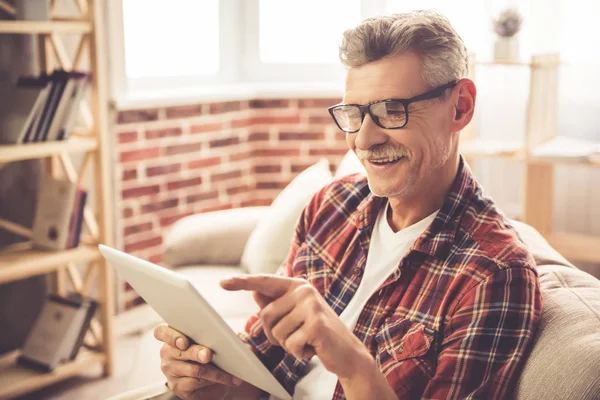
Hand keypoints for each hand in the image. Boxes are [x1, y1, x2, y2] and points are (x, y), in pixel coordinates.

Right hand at [153, 324, 242, 399]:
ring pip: (193, 370)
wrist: (213, 375)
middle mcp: (167, 353)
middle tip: (208, 355)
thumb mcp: (214, 338)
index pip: (161, 332)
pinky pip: (196, 385)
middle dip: (197, 353)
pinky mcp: (178, 387)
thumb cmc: (211, 350)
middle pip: (179, 352)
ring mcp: (171, 372)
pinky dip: (213, 382)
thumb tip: (241, 343)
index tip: (183, 341)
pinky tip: (225, 381)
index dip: (171, 336)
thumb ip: (220, 334)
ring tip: (231, 374)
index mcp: (172, 336)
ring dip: (214, 372)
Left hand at [220, 275, 371, 379]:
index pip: (265, 282)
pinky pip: (289, 345)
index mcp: (297, 286)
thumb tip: (254, 291)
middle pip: (265, 315)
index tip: (222, 283)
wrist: (347, 353)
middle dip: (275, 334)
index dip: (242, 282)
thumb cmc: (317, 334)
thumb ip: (276, 304)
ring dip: (287, 345)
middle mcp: (304, 291)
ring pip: (276, 332)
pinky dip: (298, 353)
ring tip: (306, 341)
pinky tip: (312, 349)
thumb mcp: (296, 316)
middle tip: (296, 337)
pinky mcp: (315, 324)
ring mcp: (311, 306)